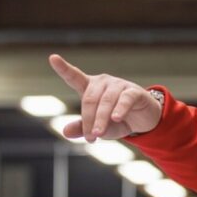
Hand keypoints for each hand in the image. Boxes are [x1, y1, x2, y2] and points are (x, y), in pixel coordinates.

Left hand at [48, 54, 162, 141]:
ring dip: (101, 120)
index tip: (53, 58)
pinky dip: (120, 109)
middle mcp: (103, 83)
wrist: (143, 121)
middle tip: (90, 138)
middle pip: (89, 99)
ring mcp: (119, 85)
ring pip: (106, 101)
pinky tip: (116, 118)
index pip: (74, 77)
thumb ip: (82, 128)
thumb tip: (65, 132)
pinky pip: (125, 99)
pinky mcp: (134, 91)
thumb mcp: (98, 127)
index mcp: (90, 88)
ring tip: (99, 135)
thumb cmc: (117, 121)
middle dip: (88, 120)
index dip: (63, 68)